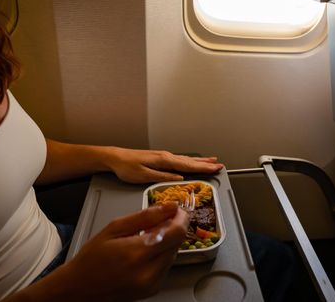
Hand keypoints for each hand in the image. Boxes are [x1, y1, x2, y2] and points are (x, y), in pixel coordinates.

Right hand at [49, 203, 187, 301]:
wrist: (78, 288)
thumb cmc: (91, 258)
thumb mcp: (115, 228)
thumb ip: (146, 216)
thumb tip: (170, 207)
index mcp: (138, 253)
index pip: (177, 232)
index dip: (181, 218)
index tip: (177, 210)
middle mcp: (148, 271)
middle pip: (177, 243)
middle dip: (172, 229)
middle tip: (157, 222)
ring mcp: (152, 283)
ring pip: (173, 254)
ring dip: (166, 242)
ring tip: (145, 238)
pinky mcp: (152, 289)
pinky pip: (166, 266)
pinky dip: (160, 256)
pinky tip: (144, 253)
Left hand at [105, 148, 223, 183]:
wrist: (115, 158)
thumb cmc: (127, 168)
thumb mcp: (144, 175)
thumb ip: (162, 176)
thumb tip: (179, 177)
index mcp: (164, 161)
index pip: (188, 165)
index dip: (203, 168)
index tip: (216, 168)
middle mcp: (166, 156)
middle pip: (190, 161)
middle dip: (206, 164)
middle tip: (219, 165)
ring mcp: (164, 156)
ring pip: (186, 159)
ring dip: (200, 161)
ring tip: (212, 161)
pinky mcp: (160, 158)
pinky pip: (180, 160)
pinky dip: (190, 161)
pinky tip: (192, 162)